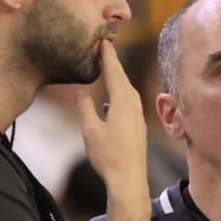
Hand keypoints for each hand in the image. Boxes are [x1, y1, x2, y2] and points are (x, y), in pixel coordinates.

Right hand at [79, 42, 148, 194]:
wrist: (129, 180)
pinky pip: (130, 103)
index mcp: (122, 104)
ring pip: (128, 92)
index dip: (108, 57)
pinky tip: (113, 101)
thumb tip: (82, 92)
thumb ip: (85, 108)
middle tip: (106, 49)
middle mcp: (133, 108)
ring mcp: (138, 118)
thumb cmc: (108, 156)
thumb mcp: (90, 130)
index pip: (114, 73)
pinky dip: (121, 94)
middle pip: (123, 79)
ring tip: (109, 70)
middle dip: (114, 64)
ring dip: (119, 79)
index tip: (104, 41)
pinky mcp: (138, 128)